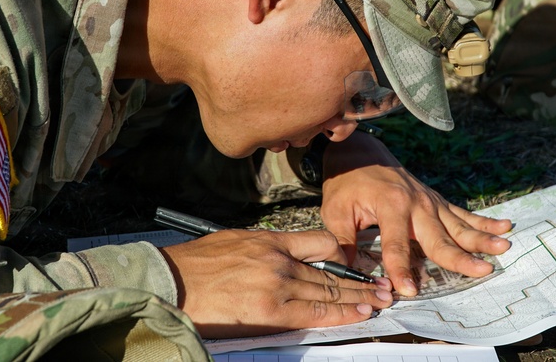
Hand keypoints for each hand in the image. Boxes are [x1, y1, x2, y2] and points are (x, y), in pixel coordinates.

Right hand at [160, 228, 392, 337]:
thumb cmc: (197, 265)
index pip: (320, 242)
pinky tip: (356, 313)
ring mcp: (277, 286)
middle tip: (383, 285)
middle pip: (330, 271)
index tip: (357, 265)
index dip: (343, 256)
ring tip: (379, 301)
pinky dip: (339, 314)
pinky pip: (313, 314)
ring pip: (328, 292)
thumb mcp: (236, 241)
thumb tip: (291, 261)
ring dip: (357, 298)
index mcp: (270, 240)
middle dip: (360, 280)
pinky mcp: (271, 313)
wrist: (172, 283)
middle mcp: (279, 260)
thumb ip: (267, 250)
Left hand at [320, 132, 512, 296]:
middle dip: (460, 257)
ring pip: (458, 226)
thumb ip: (343, 242)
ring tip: (504, 247)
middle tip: (482, 271)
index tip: (408, 291)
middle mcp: (416, 203)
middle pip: (439, 237)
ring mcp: (430, 201)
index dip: (401, 269)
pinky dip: (484, 222)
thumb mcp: (335, 210)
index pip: (397, 244)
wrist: (360, 151)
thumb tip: (346, 273)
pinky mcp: (436, 201)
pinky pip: (462, 215)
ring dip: (482, 239)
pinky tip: (504, 227)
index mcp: (390, 205)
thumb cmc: (347, 182)